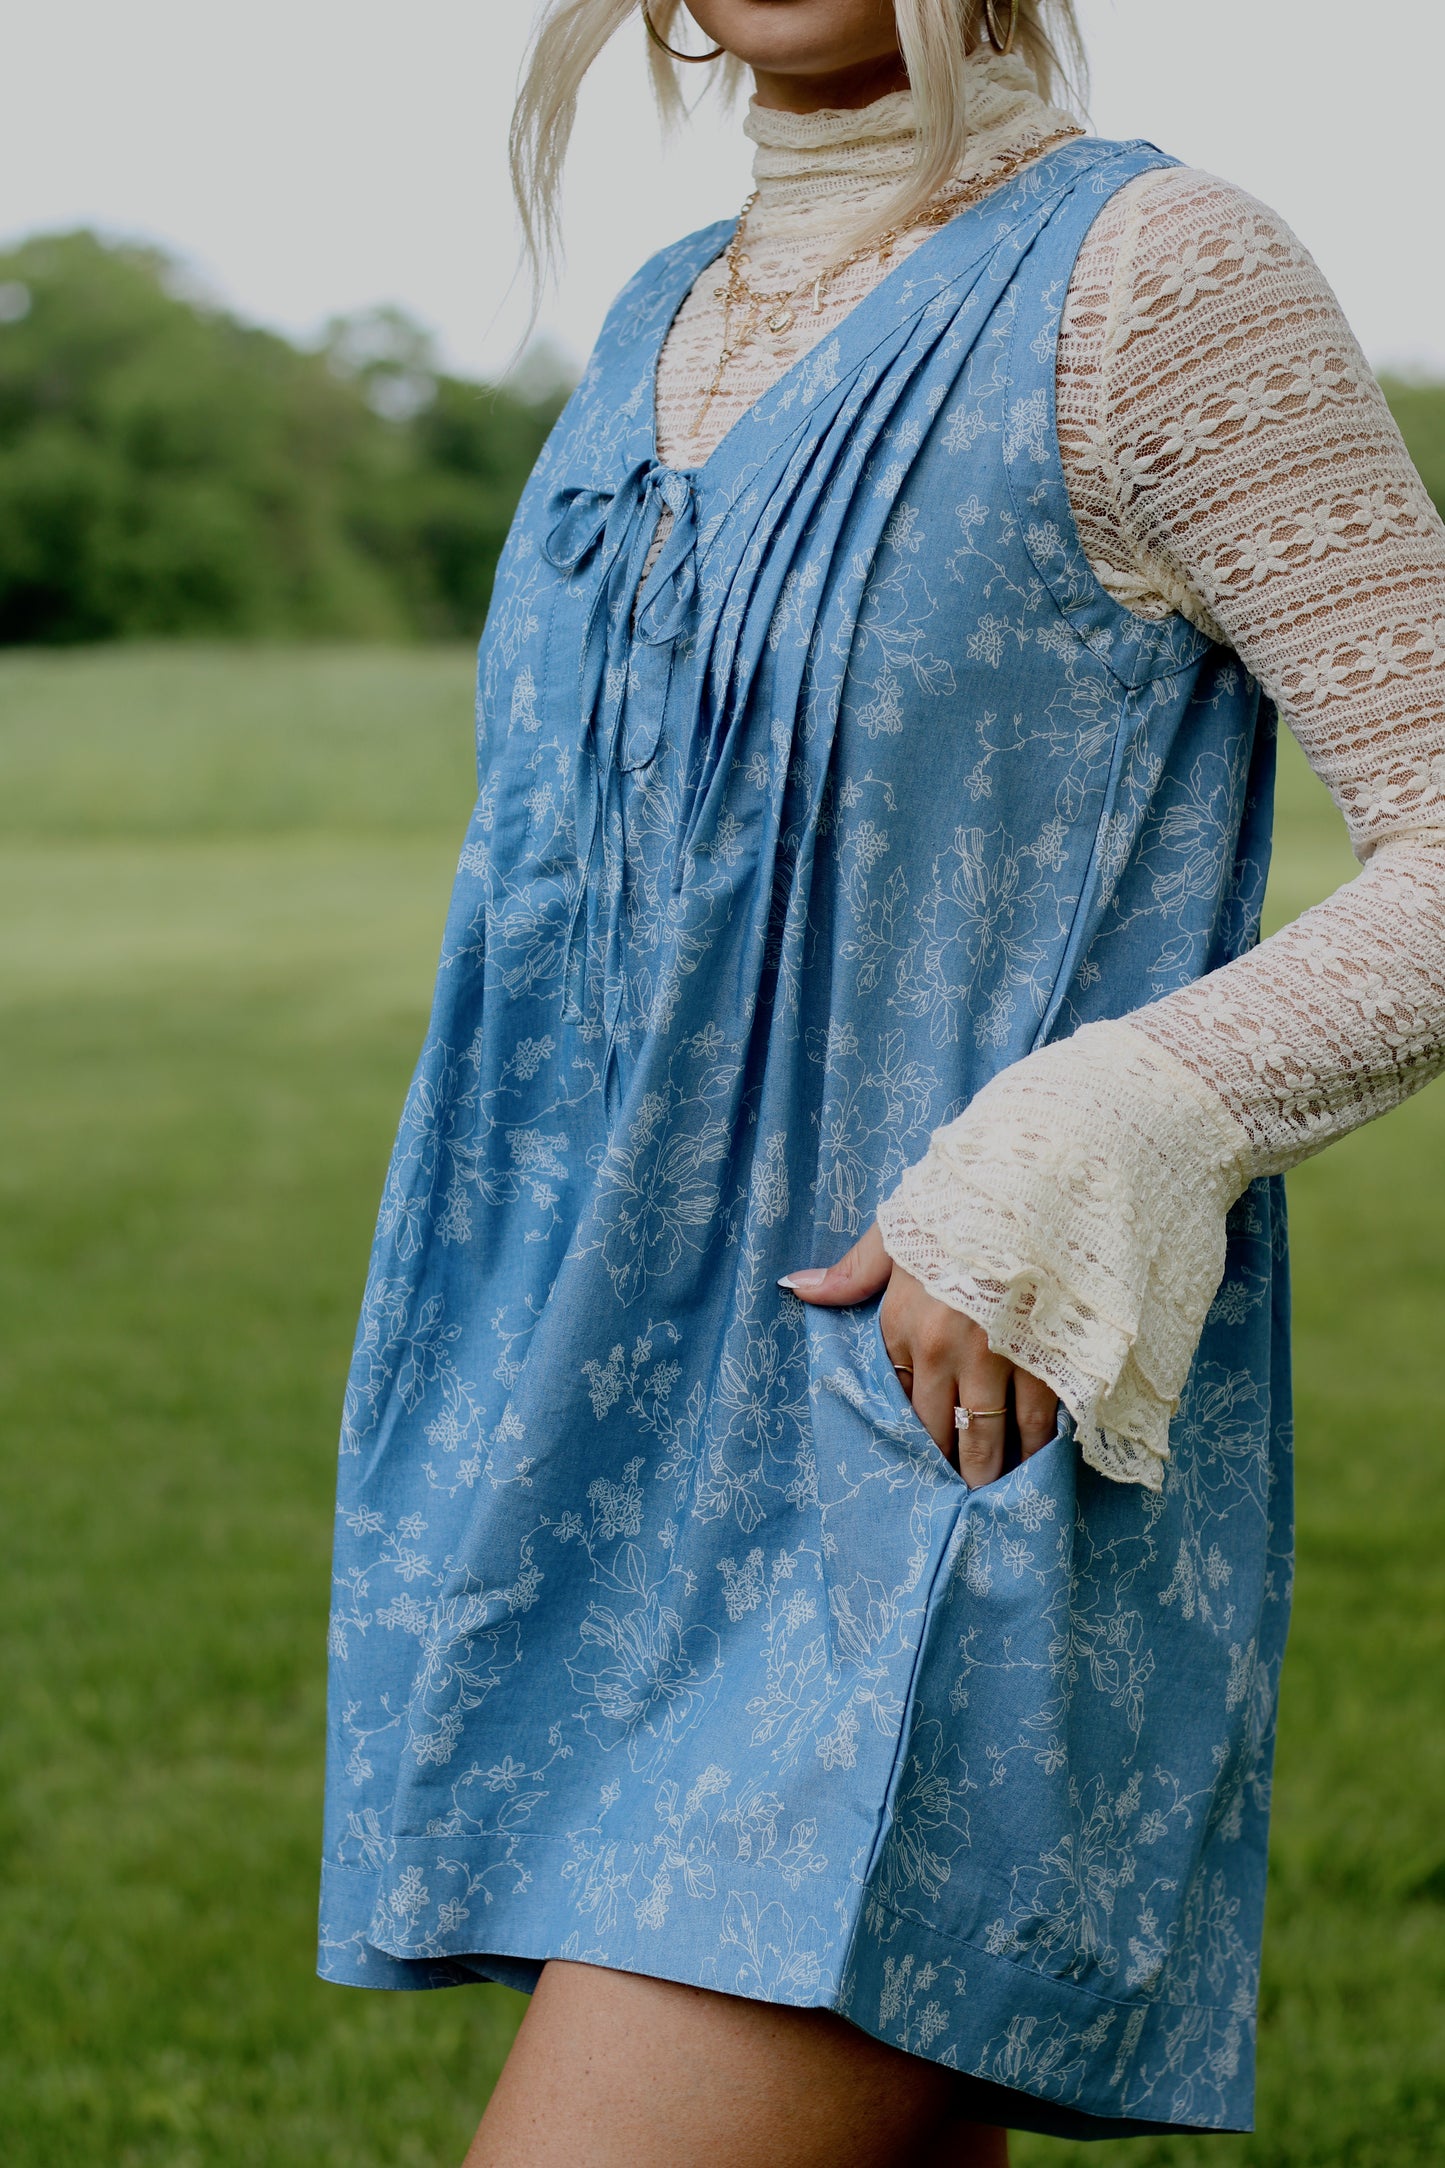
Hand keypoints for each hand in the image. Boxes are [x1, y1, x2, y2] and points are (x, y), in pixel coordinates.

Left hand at [780, 1222, 1058, 1485]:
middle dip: (947, 1467)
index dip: (913, 1432)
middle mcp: (942, 1353)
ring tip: (989, 1497)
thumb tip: (795, 1286)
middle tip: (954, 1498)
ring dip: (987, 1471)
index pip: (900, 1399)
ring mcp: (996, 1361)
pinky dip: (1036, 1449)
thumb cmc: (963, 1202)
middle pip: (941, 1430)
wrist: (1035, 1183)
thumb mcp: (898, 1229)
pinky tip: (1037, 1466)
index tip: (919, 1459)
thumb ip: (852, 1271)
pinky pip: (1038, 1422)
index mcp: (902, 1324)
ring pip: (988, 1437)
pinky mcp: (1045, 1361)